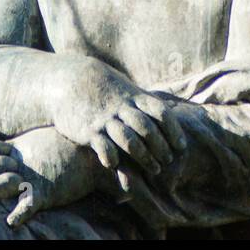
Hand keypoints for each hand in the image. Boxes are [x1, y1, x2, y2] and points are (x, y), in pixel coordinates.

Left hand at [0, 127, 94, 227]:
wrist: (92, 156)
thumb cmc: (67, 147)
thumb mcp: (40, 141)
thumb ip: (23, 145)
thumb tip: (5, 147)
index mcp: (21, 149)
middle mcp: (24, 162)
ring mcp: (34, 176)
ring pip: (6, 182)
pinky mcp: (47, 192)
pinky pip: (30, 203)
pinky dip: (21, 212)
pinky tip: (10, 221)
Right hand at [52, 61, 187, 175]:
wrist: (68, 79)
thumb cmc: (103, 88)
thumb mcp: (126, 88)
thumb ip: (144, 101)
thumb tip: (167, 112)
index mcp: (134, 97)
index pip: (159, 113)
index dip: (173, 130)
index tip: (181, 146)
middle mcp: (121, 107)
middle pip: (146, 128)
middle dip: (160, 147)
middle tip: (168, 161)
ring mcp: (104, 119)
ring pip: (128, 139)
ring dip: (144, 156)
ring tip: (154, 170)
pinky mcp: (88, 130)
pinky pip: (102, 146)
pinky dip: (111, 157)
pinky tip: (116, 165)